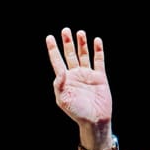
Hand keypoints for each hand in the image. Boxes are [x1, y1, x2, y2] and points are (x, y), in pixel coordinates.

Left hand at [45, 28, 112, 148]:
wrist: (94, 119)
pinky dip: (98, 50)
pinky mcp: (100, 77)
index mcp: (65, 80)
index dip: (53, 49)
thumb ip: (59, 84)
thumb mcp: (63, 100)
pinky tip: (96, 41)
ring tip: (80, 32)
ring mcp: (88, 75)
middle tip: (65, 30)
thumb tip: (60, 71)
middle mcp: (76, 75)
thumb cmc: (77, 112)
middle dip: (68, 42)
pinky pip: (98, 60)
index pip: (57, 61)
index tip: (49, 38)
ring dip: (82, 44)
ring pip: (84, 55)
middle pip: (70, 54)